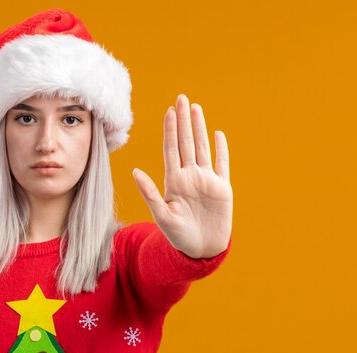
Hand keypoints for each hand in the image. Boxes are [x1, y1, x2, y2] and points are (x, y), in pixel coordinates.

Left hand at [132, 94, 232, 258]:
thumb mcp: (161, 214)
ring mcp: (206, 180)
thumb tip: (134, 171)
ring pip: (202, 148)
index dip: (170, 130)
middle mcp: (190, 176)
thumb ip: (150, 193)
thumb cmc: (177, 235)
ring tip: (195, 108)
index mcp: (174, 181)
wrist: (200, 249)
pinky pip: (222, 164)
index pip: (171, 149)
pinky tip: (217, 134)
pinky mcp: (222, 188)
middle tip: (181, 98)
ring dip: (200, 128)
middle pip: (186, 142)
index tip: (168, 112)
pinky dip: (221, 150)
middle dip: (183, 121)